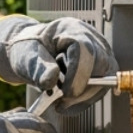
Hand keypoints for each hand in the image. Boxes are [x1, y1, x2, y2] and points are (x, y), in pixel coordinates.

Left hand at [0, 16, 116, 111]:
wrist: (33, 52)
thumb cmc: (29, 50)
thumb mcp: (26, 57)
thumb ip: (37, 68)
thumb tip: (51, 81)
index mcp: (70, 29)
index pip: (85, 50)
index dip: (79, 74)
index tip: (66, 94)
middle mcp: (91, 38)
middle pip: (101, 65)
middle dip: (82, 89)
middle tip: (61, 103)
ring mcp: (100, 52)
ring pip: (106, 79)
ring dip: (84, 97)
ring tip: (61, 102)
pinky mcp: (102, 68)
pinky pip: (101, 87)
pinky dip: (85, 100)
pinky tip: (68, 104)